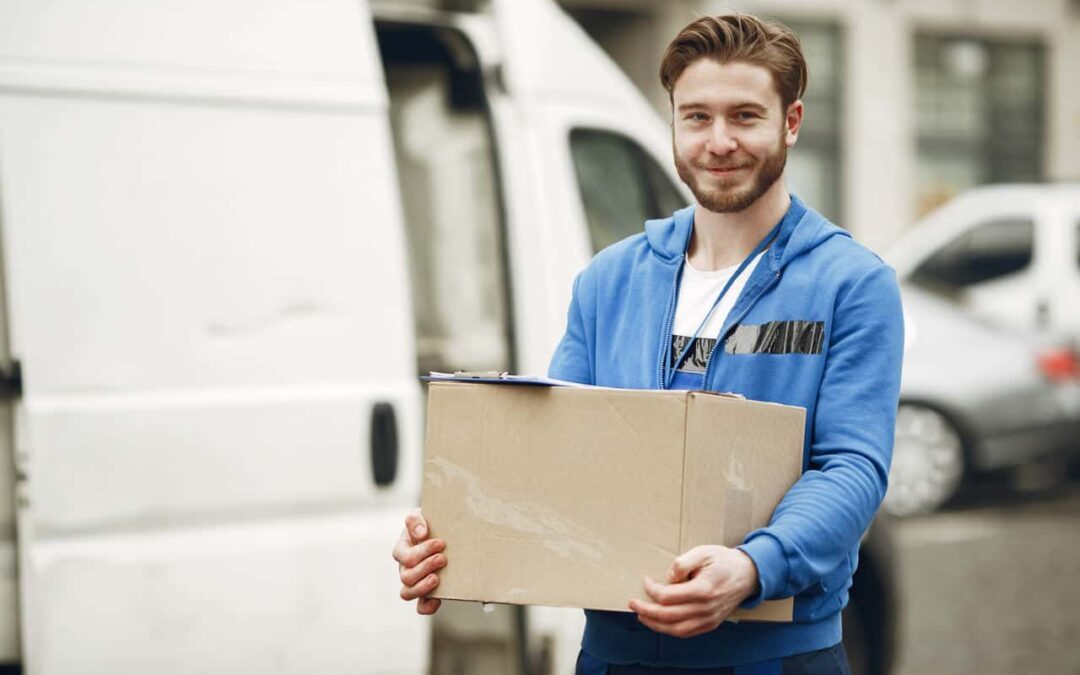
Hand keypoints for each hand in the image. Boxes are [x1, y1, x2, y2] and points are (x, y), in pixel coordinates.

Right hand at [391, 508, 446, 614]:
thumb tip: (421, 533)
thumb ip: (416, 520)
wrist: (443, 532)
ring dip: (423, 586)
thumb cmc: (431, 524)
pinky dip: (427, 606)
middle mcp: (405, 568)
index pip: (405, 556)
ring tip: (438, 578)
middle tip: (442, 559)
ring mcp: (414, 582)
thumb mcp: (421, 515)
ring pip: (408, 592)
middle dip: (425, 567)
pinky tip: (437, 600)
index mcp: (402, 549)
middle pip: (406, 576)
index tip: (440, 543)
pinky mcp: (426, 593)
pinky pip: (421, 606)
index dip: (422, 551)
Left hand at [628, 545, 758, 637]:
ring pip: (676, 629)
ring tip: (642, 616)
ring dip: (655, 625)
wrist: (748, 575)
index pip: (668, 596)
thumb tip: (668, 578)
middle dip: (646, 610)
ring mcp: (709, 619)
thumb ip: (683, 563)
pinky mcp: (711, 624)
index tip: (646, 581)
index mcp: (703, 589)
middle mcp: (705, 608)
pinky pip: (687, 632)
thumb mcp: (703, 552)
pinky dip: (671, 630)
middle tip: (633, 603)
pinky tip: (661, 623)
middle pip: (668, 616)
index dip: (652, 590)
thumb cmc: (724, 561)